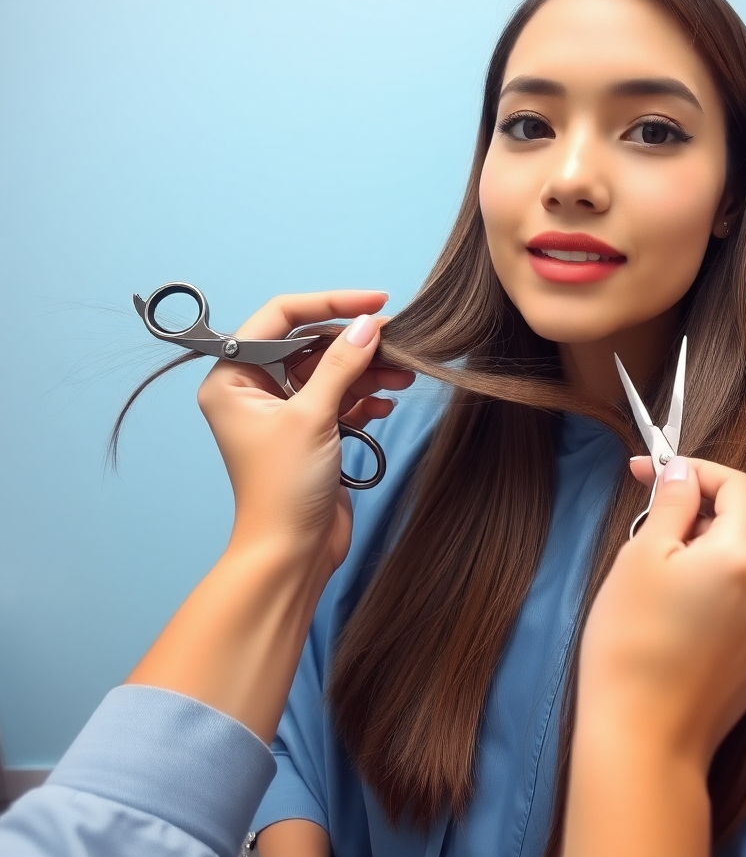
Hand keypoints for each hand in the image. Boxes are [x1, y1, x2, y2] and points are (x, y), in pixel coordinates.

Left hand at [195, 291, 413, 575]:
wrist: (292, 554)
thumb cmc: (282, 490)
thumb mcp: (312, 418)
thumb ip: (340, 365)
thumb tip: (368, 324)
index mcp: (232, 378)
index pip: (281, 317)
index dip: (329, 303)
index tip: (374, 302)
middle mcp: (254, 388)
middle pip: (310, 342)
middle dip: (355, 343)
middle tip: (397, 342)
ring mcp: (284, 410)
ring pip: (330, 370)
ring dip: (367, 371)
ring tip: (401, 377)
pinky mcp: (311, 430)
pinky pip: (340, 397)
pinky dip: (364, 397)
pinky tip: (386, 403)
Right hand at [578, 456, 745, 774]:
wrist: (644, 736)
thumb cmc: (631, 643)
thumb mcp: (640, 556)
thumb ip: (671, 503)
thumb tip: (683, 472)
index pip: (739, 485)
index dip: (697, 472)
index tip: (657, 475)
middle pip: (745, 525)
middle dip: (700, 519)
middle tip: (649, 535)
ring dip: (712, 556)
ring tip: (664, 584)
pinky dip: (727, 592)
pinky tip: (688, 616)